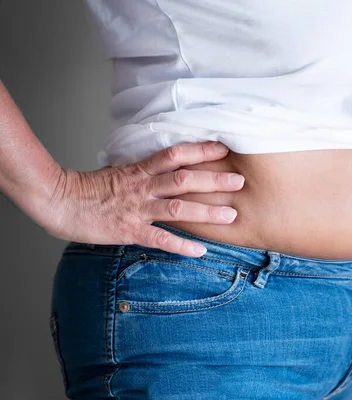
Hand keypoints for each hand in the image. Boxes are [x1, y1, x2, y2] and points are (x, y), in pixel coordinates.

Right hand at [40, 142, 244, 256]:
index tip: (224, 148)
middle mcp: (143, 186)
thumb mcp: (119, 171)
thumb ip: (144, 170)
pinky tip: (201, 250)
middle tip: (239, 181)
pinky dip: (182, 245)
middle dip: (214, 180)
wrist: (58, 201)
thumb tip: (165, 166)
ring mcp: (138, 209)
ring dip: (207, 212)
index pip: (176, 154)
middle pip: (184, 179)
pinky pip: (161, 238)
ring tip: (231, 216)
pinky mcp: (130, 230)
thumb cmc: (88, 188)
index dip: (200, 150)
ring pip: (178, 207)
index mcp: (140, 170)